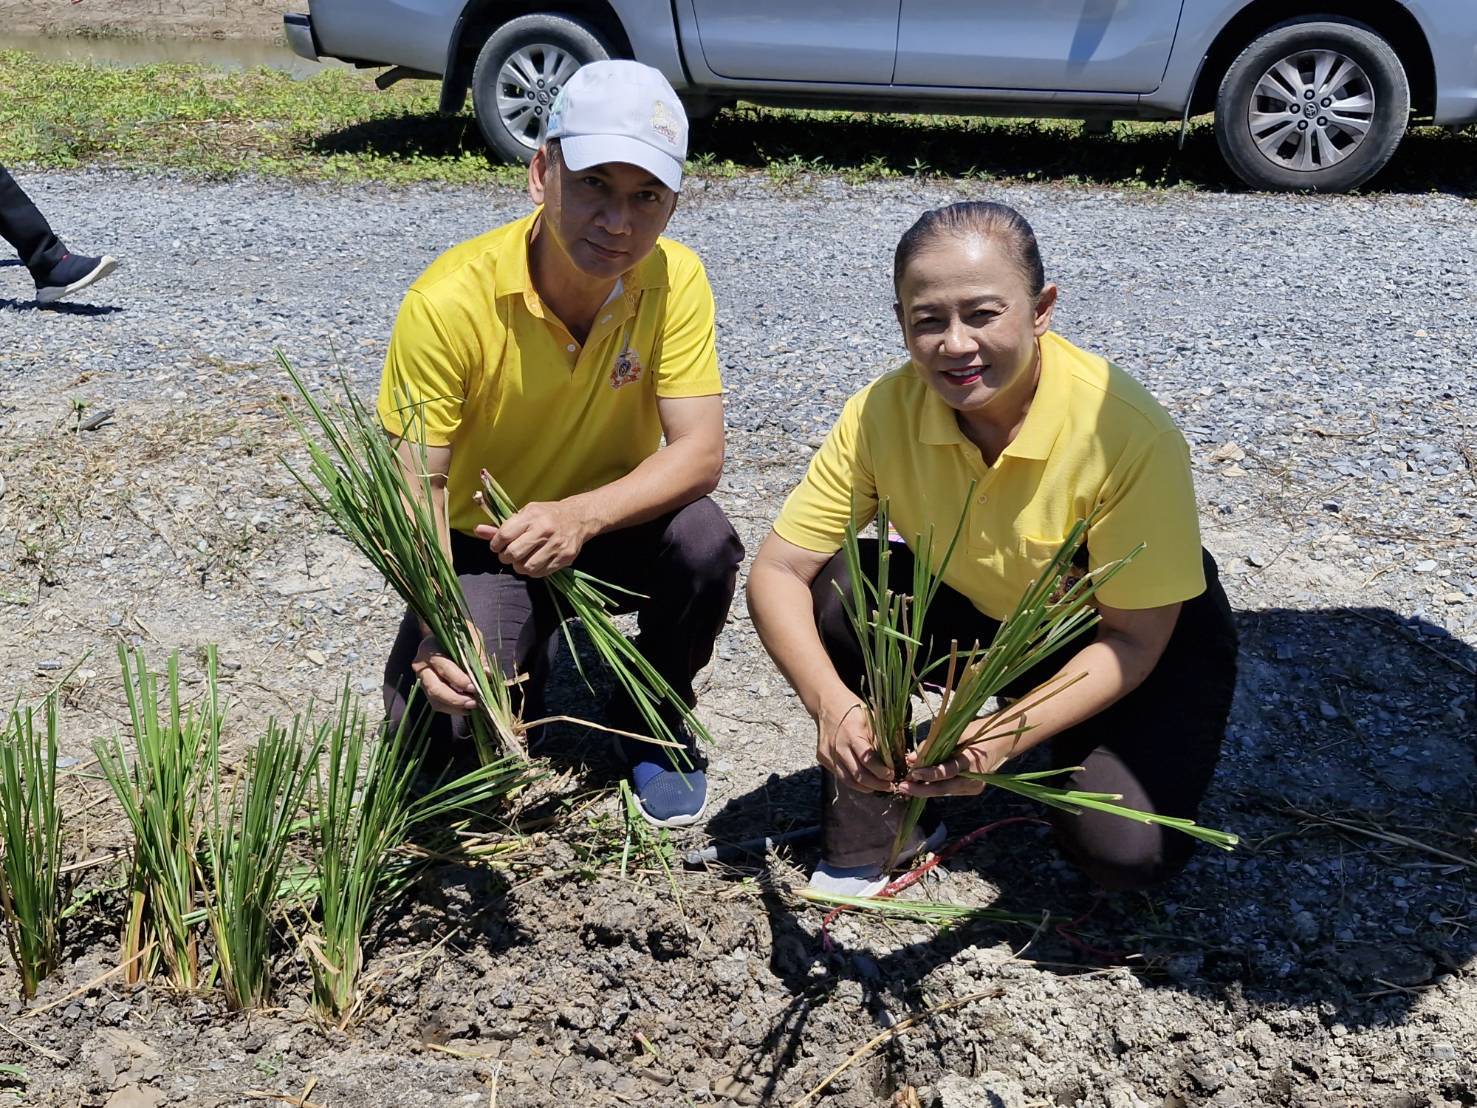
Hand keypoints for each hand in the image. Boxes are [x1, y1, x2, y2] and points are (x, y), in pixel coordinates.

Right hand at [410, 637, 477, 715]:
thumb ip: (477, 654)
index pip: (443, 667)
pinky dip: (452, 709)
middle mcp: (421, 666)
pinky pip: (438, 704)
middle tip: (474, 702)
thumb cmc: (459, 635)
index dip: (459, 679)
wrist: (445, 637)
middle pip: (435, 689)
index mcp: (429, 649)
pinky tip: (467, 709)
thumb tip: (487, 674)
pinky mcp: (428, 691)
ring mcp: (423, 680)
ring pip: (435, 700)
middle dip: (456, 699)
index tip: (475, 686)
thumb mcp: (470, 637)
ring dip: (455, 707)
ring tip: (473, 707)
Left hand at [473, 499, 588, 577]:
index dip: (495, 544)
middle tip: (508, 555)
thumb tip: (478, 531)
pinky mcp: (564, 558)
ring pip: (526, 567)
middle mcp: (544, 530)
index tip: (497, 546)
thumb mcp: (525, 514)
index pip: (504, 535)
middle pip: (513, 554)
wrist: (579, 518)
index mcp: (532, 516)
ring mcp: (556, 545)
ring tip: (521, 560)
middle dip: (505, 557)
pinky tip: (534, 562)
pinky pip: (540, 573)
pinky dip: (533, 571)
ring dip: (519, 566)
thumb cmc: (546, 515)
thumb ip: (502, 526)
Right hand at [816, 694, 894, 793]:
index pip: (868, 760)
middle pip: (858, 775)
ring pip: (848, 780)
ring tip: (879, 787)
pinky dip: (854, 781)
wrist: (827, 704)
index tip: (892, 775)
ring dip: (865, 787)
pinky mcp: (823, 758)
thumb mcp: (872, 720)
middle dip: (876, 784)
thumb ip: (882, 740)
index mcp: (852, 734)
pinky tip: (865, 781)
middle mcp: (838, 746)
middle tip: (889, 786)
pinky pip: (840, 775)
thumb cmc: (853, 710)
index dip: (881, 771)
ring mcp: (828, 754)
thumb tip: (898, 759)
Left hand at [895, 726, 1017, 798]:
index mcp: (972, 761)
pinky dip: (934, 786)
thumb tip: (912, 758)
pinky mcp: (971, 791)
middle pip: (943, 788)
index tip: (913, 772)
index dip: (929, 773)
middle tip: (902, 787)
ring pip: (944, 791)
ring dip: (924, 789)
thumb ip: (935, 745)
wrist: (1000, 743)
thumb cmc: (976, 732)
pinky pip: (948, 790)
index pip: (948, 771)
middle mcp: (974, 779)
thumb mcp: (956, 733)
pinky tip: (920, 784)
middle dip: (921, 789)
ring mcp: (973, 788)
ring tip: (906, 786)